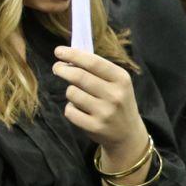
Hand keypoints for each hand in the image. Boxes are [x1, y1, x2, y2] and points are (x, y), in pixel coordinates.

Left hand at [53, 46, 146, 166]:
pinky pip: (70, 111)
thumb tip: (68, 56)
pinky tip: (79, 109)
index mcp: (121, 79)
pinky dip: (70, 108)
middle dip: (63, 69)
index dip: (73, 55)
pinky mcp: (95, 127)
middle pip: (79, 76)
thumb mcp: (117, 82)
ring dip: (70, 91)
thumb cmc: (117, 101)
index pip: (93, 62)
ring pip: (72, 93)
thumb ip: (96, 69)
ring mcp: (105, 112)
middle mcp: (115, 95)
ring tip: (77, 94)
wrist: (128, 134)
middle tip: (57, 68)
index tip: (58, 51)